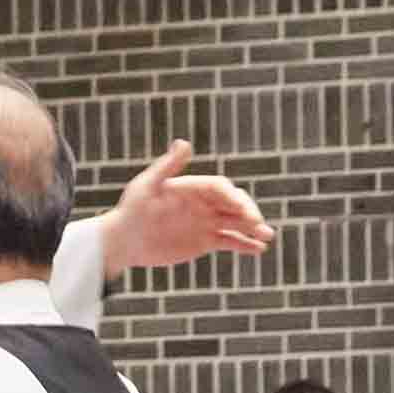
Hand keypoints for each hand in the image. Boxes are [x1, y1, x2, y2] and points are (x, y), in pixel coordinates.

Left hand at [101, 141, 273, 272]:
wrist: (125, 240)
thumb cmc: (132, 209)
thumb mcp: (148, 186)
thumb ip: (168, 166)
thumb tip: (183, 142)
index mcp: (193, 187)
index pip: (219, 188)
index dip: (232, 196)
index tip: (240, 208)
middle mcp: (204, 202)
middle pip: (234, 203)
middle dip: (247, 212)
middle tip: (257, 224)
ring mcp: (207, 221)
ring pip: (236, 223)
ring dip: (253, 228)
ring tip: (268, 236)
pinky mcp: (206, 240)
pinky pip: (230, 241)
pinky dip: (245, 245)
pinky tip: (259, 249)